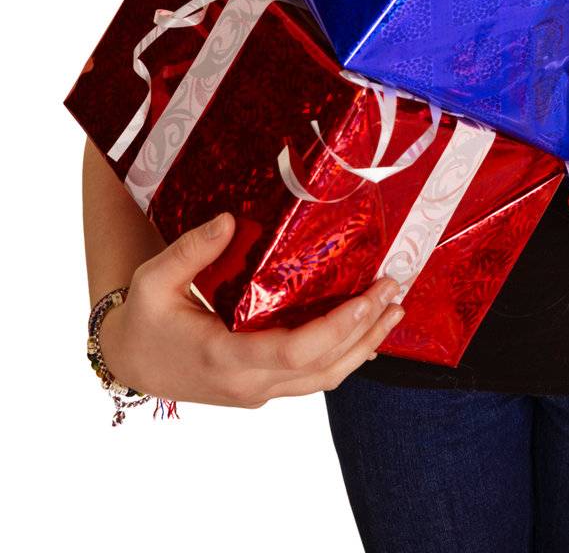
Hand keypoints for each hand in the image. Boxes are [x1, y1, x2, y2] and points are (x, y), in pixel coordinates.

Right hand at [98, 212, 405, 406]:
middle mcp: (248, 384)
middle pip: (322, 368)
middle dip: (365, 329)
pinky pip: (313, 378)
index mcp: (223, 357)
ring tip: (394, 308)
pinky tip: (368, 333)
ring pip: (324, 379)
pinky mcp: (263, 387)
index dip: (338, 328)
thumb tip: (231, 220)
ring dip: (364, 345)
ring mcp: (257, 392)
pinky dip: (345, 355)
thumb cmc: (144, 318)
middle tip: (395, 288)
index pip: (294, 353)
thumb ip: (192, 250)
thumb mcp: (154, 279)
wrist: (130, 361)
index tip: (369, 297)